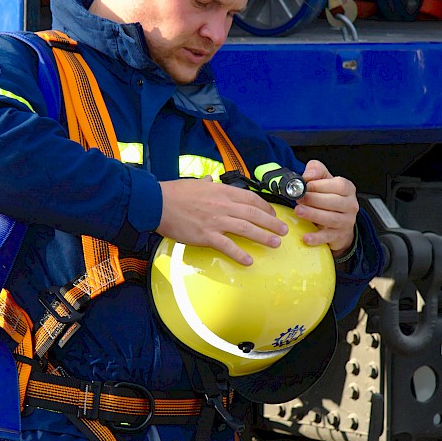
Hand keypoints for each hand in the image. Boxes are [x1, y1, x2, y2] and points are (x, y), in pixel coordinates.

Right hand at [157, 177, 287, 265]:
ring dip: (263, 237)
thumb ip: (206, 183)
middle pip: (254, 214)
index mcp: (222, 191)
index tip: (273, 213)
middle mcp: (223, 205)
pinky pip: (228, 246)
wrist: (157, 203)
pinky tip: (249, 260)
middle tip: (283, 231)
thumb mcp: (195, 183)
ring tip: (275, 244)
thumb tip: (209, 180)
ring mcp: (216, 221)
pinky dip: (240, 254)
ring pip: (246, 229)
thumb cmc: (174, 192)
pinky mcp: (206, 236)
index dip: (265, 207)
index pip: (251, 199)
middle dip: (272, 223)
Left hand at [293, 160, 357, 257]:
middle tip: (299, 198)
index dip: (321, 185)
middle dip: (314, 200)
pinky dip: (316, 238)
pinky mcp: (338, 236)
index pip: (338, 185)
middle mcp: (350, 205)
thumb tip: (307, 175)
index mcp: (348, 189)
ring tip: (298, 211)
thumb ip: (316, 171)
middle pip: (335, 202)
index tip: (306, 186)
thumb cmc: (329, 198)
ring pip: (331, 219)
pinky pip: (327, 237)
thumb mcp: (324, 180)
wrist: (338, 222)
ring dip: (313, 215)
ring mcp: (346, 222)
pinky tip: (306, 237)